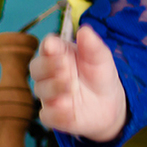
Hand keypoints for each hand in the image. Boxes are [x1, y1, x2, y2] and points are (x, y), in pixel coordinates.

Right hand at [30, 25, 126, 141]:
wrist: (109, 102)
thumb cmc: (100, 73)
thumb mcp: (101, 58)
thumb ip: (92, 45)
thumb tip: (84, 30)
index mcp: (58, 53)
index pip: (47, 46)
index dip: (49, 47)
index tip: (53, 46)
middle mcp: (49, 73)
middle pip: (36, 67)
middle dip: (47, 66)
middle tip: (64, 66)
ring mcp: (49, 94)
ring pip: (41, 90)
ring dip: (54, 87)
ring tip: (71, 86)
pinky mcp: (53, 114)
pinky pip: (47, 115)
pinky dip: (56, 113)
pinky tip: (68, 110)